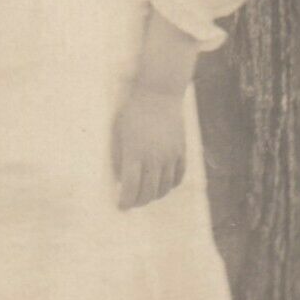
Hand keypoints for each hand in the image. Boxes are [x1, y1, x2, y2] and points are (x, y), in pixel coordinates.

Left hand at [112, 85, 186, 209]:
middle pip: (149, 191)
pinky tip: (164, 186)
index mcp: (135, 152)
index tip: (121, 206)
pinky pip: (179, 175)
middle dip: (139, 201)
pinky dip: (171, 185)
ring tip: (147, 196)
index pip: (131, 186)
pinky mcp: (181, 150)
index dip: (126, 200)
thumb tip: (121, 179)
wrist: (159, 93)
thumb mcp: (119, 133)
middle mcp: (154, 157)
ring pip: (165, 187)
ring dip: (155, 195)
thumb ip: (119, 157)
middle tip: (133, 203)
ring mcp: (170, 155)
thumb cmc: (133, 111)